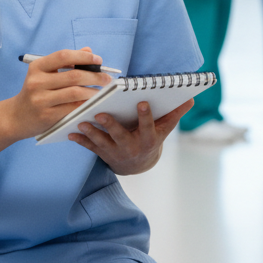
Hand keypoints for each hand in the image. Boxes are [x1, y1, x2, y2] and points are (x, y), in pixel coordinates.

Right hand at [5, 48, 112, 139]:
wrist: (16, 117)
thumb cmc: (35, 92)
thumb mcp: (45, 74)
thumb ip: (66, 62)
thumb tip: (88, 51)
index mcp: (37, 67)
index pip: (63, 56)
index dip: (83, 57)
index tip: (98, 60)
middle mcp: (37, 82)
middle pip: (73, 76)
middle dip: (95, 77)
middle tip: (106, 79)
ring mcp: (41, 100)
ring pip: (75, 93)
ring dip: (93, 92)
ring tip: (101, 91)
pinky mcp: (47, 115)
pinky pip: (72, 108)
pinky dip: (85, 104)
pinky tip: (92, 103)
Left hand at [67, 98, 193, 174]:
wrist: (138, 165)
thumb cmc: (152, 139)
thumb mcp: (165, 129)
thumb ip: (175, 114)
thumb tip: (191, 98)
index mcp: (148, 140)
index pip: (148, 127)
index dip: (145, 116)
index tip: (141, 102)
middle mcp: (132, 148)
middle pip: (121, 136)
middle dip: (111, 126)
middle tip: (101, 114)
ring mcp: (116, 152)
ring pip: (103, 143)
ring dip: (92, 133)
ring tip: (82, 122)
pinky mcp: (103, 154)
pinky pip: (91, 148)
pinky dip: (81, 141)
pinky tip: (71, 132)